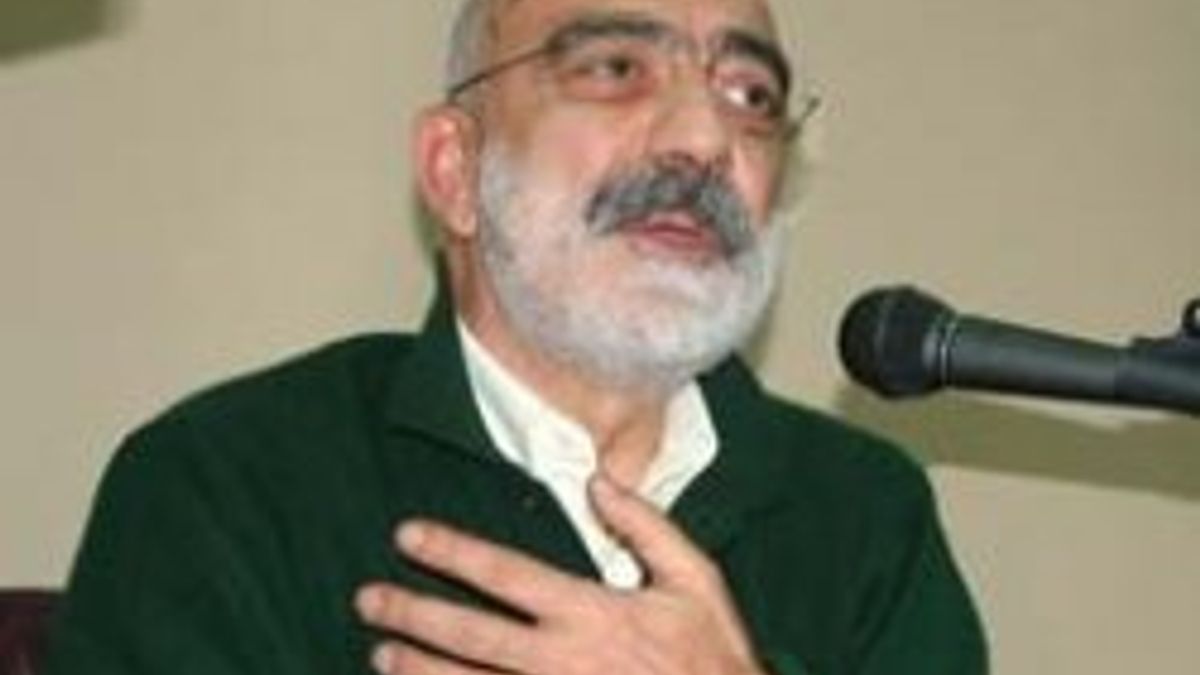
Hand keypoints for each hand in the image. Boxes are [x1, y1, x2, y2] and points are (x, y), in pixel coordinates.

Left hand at [355, 475, 765, 674]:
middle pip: (470, 633)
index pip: (505, 573)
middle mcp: (561, 660)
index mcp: (592, 613)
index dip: (451, 551)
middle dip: (413, 614)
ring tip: (379, 654)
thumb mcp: (697, 579)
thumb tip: (598, 483)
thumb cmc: (715, 657)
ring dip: (420, 669)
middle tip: (368, 600)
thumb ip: (647, 528)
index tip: (408, 536)